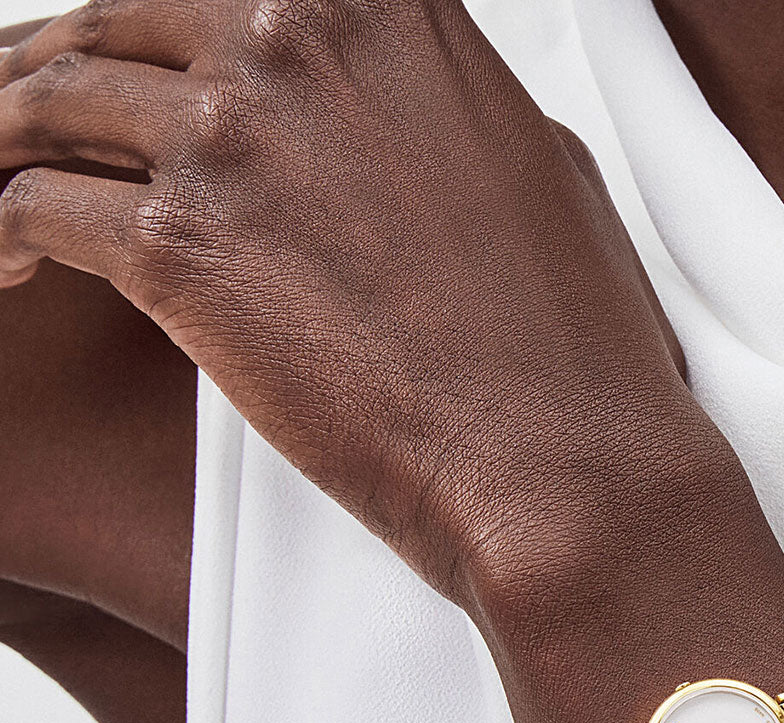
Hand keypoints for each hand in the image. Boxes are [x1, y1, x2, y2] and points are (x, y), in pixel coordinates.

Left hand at [0, 0, 702, 621]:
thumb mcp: (543, 174)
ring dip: (10, 145)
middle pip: (119, 21)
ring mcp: (234, 134)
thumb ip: (451, 114)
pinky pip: (30, 205)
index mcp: (388, 12)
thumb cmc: (574, 349)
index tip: (144, 73)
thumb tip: (417, 113)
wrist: (565, 464)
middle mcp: (301, 40)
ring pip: (49, 101)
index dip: (168, 34)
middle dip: (65, 78)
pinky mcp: (179, 245)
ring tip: (1, 192)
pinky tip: (5, 269)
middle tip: (35, 130)